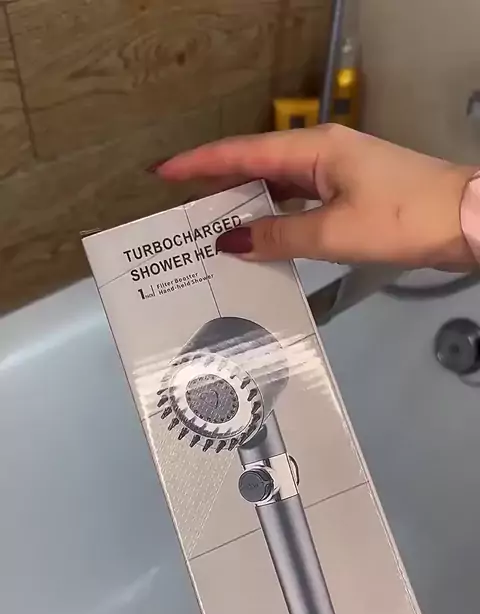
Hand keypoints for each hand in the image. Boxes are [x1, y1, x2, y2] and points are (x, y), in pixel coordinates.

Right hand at [157, 125, 476, 270]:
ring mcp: (339, 172)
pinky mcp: (353, 192)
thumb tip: (230, 242)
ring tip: (213, 231)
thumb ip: (279, 237)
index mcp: (314, 150)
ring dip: (248, 206)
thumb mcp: (333, 233)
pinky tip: (263, 239)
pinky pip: (301, 201)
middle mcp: (322, 153)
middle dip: (218, 187)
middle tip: (182, 212)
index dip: (199, 163)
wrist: (465, 220)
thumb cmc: (401, 220)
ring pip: (279, 186)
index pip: (242, 153)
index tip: (162, 172)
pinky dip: (277, 218)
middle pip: (257, 166)